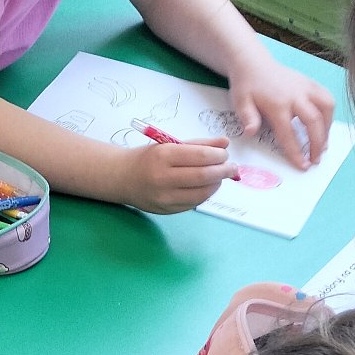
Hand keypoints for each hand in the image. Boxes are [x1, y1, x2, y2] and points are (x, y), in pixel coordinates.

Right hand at [113, 138, 231, 214]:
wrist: (121, 178)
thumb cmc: (147, 158)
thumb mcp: (169, 144)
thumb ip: (198, 145)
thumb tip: (225, 143)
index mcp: (163, 156)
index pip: (200, 157)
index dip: (218, 156)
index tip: (225, 154)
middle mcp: (163, 178)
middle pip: (203, 176)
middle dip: (223, 171)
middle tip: (232, 167)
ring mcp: (164, 198)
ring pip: (201, 193)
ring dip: (216, 184)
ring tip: (221, 177)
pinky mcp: (167, 210)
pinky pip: (193, 203)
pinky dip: (205, 194)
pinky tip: (207, 187)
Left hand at [228, 57, 333, 171]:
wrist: (253, 63)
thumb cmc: (247, 86)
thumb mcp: (240, 102)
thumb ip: (247, 118)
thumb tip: (250, 133)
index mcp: (277, 104)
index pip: (289, 133)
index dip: (296, 152)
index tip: (303, 166)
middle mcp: (296, 95)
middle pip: (314, 121)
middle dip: (317, 143)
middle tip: (316, 159)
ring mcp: (306, 87)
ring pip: (326, 107)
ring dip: (328, 128)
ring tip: (323, 143)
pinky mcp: (311, 83)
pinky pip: (327, 98)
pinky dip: (329, 113)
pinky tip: (324, 125)